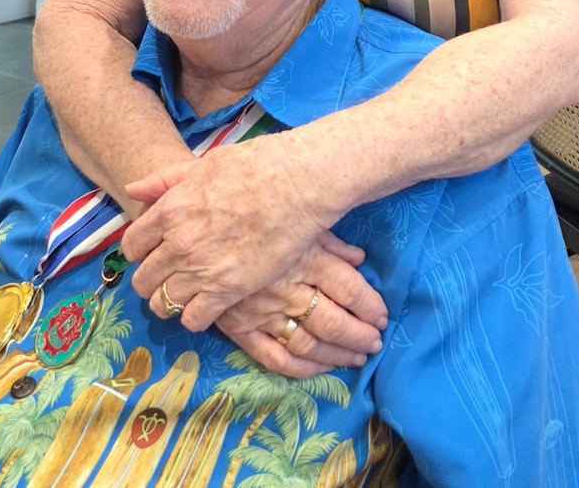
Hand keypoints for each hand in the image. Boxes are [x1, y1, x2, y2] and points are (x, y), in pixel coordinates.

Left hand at [121, 133, 368, 334]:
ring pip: (163, 303)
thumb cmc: (255, 165)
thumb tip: (133, 189)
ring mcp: (202, 269)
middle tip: (167, 276)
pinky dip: (195, 316)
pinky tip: (206, 304)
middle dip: (150, 280)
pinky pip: (193, 319)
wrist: (298, 183)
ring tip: (184, 294)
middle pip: (143, 279)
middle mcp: (179, 242)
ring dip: (169, 300)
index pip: (132, 245)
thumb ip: (166, 180)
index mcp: (170, 209)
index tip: (152, 252)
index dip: (140, 251)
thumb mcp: (204, 164)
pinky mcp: (228, 290)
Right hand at [210, 231, 386, 376]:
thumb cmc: (249, 209)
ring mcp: (262, 310)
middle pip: (332, 320)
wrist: (196, 221)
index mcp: (304, 256)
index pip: (348, 287)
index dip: (369, 305)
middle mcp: (287, 287)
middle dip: (358, 335)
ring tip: (357, 357)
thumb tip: (360, 256)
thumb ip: (328, 239)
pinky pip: (273, 356)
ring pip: (308, 341)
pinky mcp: (239, 326)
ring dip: (336, 354)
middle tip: (375, 343)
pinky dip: (299, 367)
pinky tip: (318, 369)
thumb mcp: (294, 215)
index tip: (382, 315)